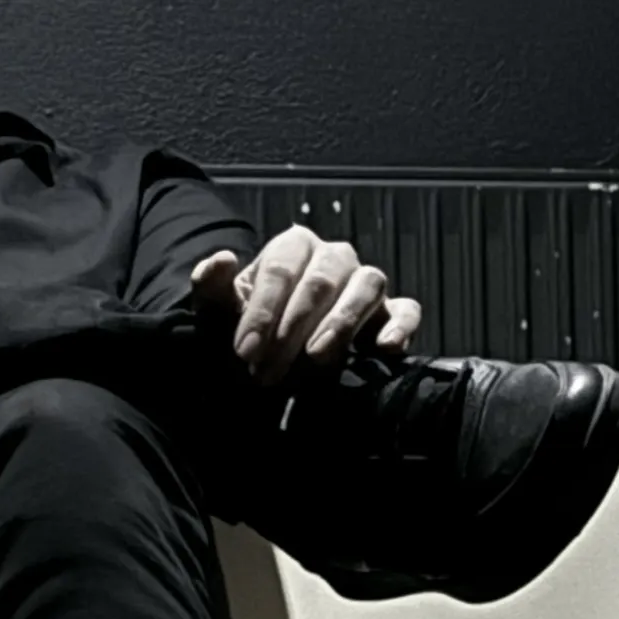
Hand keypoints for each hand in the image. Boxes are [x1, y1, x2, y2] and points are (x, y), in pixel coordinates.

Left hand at [190, 227, 422, 384]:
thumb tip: (221, 259)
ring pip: (366, 285)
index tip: (245, 351)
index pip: (280, 269)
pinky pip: (407, 310)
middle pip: (319, 282)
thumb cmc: (247, 332)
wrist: (273, 362)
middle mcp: (333, 257)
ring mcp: (365, 282)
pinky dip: (401, 325)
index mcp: (292, 246)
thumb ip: (211, 289)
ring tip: (317, 357)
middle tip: (269, 371)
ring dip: (341, 323)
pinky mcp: (391, 313)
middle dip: (291, 330)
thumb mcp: (220, 315)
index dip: (261, 311)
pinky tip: (385, 348)